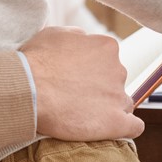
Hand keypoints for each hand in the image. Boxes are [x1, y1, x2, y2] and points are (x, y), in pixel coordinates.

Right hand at [20, 26, 143, 140]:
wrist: (27, 89)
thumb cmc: (35, 61)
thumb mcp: (55, 33)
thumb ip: (77, 36)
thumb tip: (84, 41)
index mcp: (106, 47)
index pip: (107, 60)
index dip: (91, 70)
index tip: (76, 78)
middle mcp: (118, 69)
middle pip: (115, 81)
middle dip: (100, 88)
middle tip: (75, 96)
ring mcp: (119, 96)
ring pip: (122, 103)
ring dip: (107, 107)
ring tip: (83, 114)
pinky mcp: (116, 122)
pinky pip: (133, 126)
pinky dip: (124, 127)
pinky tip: (109, 128)